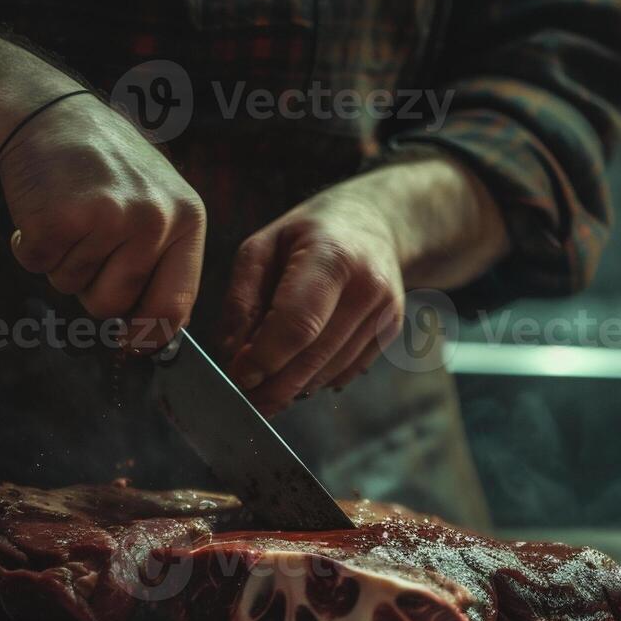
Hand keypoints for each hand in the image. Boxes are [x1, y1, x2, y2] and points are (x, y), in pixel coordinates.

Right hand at [0, 93, 205, 347]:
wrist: (47, 111)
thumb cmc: (102, 164)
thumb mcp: (155, 200)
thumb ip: (161, 260)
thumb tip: (155, 335)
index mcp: (186, 218)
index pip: (175, 306)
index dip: (148, 336)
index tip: (130, 345)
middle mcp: (154, 220)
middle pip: (112, 306)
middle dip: (88, 286)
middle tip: (84, 239)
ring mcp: (108, 219)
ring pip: (70, 287)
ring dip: (58, 259)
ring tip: (67, 211)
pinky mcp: (60, 218)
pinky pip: (36, 266)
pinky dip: (28, 246)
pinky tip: (41, 208)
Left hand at [217, 179, 406, 415]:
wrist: (375, 223)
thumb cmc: (308, 234)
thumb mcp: (263, 245)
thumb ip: (242, 297)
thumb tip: (232, 351)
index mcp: (332, 256)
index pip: (298, 323)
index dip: (265, 358)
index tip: (238, 376)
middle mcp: (367, 286)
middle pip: (314, 356)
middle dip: (273, 386)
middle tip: (243, 398)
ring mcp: (384, 312)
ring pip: (329, 372)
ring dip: (291, 389)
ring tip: (262, 389)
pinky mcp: (389, 331)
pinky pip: (345, 372)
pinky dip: (314, 380)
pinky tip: (294, 373)